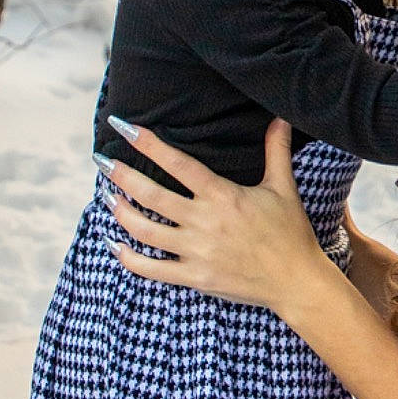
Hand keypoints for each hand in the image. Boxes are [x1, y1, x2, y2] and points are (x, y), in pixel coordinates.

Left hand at [102, 119, 323, 309]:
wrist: (296, 281)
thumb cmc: (290, 232)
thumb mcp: (283, 187)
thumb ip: (276, 150)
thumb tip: (281, 117)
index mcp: (222, 196)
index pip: (177, 163)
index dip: (149, 144)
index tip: (126, 128)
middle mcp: (204, 222)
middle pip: (151, 196)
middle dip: (121, 176)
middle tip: (101, 161)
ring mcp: (196, 252)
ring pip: (145, 231)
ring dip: (121, 212)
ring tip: (107, 197)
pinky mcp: (194, 277)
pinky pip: (151, 269)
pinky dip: (128, 258)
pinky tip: (114, 244)